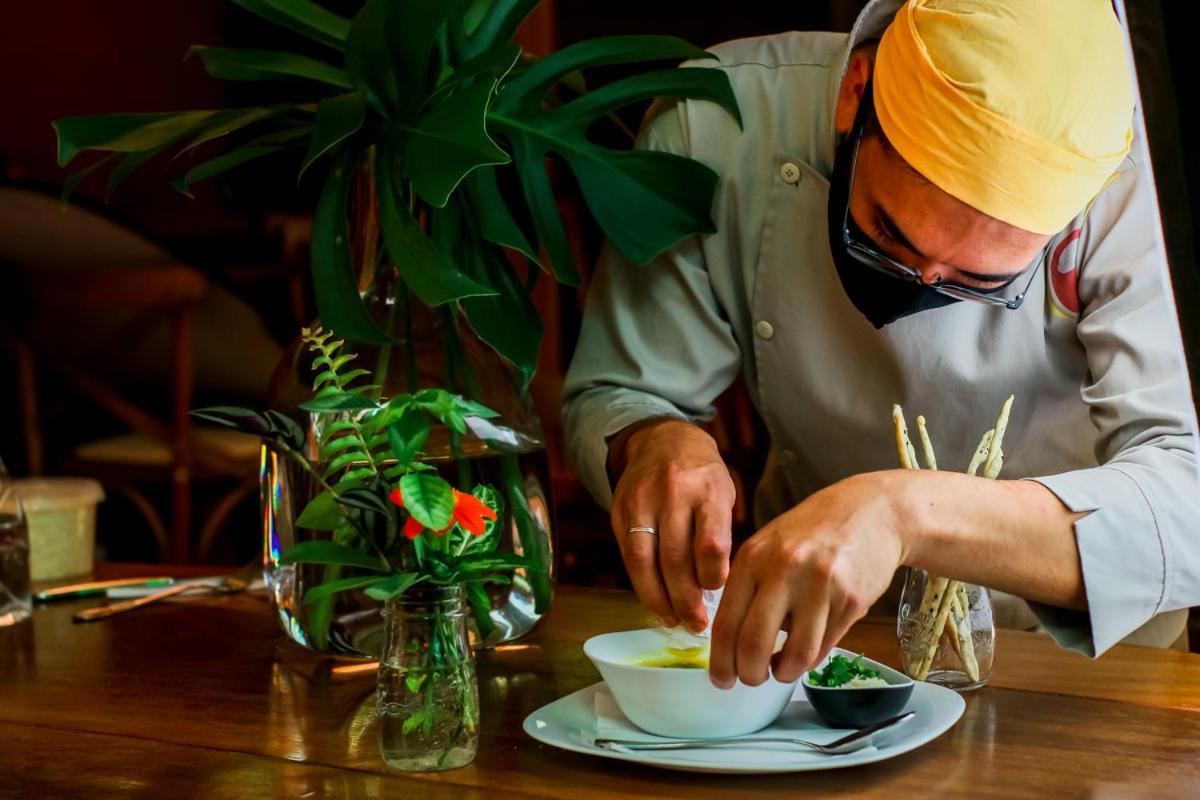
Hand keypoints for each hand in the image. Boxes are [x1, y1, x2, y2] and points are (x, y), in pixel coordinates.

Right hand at [609, 419, 735, 630]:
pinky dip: (641, 583)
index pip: (710, 543)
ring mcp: (641, 501)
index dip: (713, 576)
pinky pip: (628, 555)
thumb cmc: (702, 475)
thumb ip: (720, 534)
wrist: (661, 439)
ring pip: (643, 560)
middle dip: (686, 599)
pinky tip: (654, 600)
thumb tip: (716, 589)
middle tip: (696, 624)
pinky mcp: (619, 510)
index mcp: (707, 489)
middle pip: (675, 558)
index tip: (718, 591)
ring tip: (672, 620)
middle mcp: (672, 494)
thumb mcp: (723, 493)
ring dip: (658, 598)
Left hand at [709, 472, 906, 688]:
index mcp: (753, 558)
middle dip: (749, 674)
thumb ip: (748, 586)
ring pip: (796, 655)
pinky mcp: (851, 601)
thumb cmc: (814, 531)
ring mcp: (820, 586)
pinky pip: (825, 646)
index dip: (721, 661)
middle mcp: (783, 571)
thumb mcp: (769, 545)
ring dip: (784, 673)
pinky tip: (806, 650)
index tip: (721, 679)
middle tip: (751, 680)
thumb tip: (730, 641)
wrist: (873, 511)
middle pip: (754, 644)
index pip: (726, 623)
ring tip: (782, 670)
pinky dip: (811, 659)